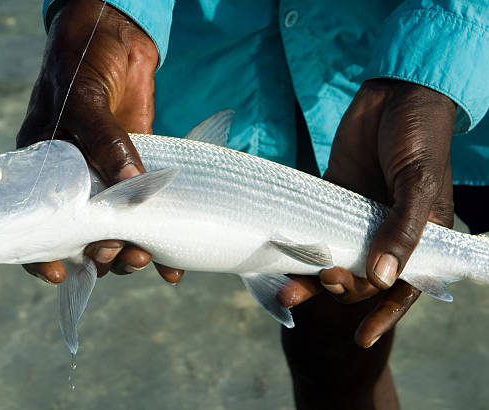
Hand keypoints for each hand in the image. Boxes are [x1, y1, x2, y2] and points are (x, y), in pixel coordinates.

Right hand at [16, 0, 182, 284]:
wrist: (113, 39)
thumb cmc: (81, 65)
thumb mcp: (83, 101)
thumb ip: (103, 142)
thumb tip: (131, 186)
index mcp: (43, 170)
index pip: (34, 222)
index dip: (41, 254)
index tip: (58, 273)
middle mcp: (74, 183)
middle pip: (81, 235)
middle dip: (99, 254)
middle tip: (118, 254)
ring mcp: (107, 180)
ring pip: (115, 232)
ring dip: (129, 253)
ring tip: (145, 256)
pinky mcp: (139, 174)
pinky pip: (146, 214)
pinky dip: (159, 241)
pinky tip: (171, 267)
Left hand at [279, 79, 455, 346]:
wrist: (394, 92)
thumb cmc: (417, 135)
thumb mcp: (417, 182)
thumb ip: (402, 230)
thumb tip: (384, 278)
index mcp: (420, 235)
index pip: (403, 287)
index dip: (384, 314)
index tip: (360, 336)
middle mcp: (388, 231)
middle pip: (363, 276)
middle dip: (341, 289)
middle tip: (319, 284)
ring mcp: (359, 216)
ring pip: (335, 257)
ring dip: (313, 277)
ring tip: (286, 289)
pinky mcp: (334, 197)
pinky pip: (316, 230)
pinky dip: (302, 246)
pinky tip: (280, 257)